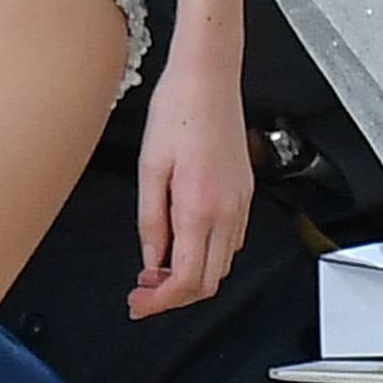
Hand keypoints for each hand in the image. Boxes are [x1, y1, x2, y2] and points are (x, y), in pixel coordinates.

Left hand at [129, 39, 248, 317]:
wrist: (208, 78)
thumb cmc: (177, 111)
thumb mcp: (150, 168)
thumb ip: (151, 221)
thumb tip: (151, 259)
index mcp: (198, 207)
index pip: (186, 279)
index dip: (160, 303)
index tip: (138, 304)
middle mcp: (226, 211)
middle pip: (208, 281)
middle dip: (174, 296)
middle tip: (143, 292)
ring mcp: (240, 203)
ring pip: (222, 265)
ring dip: (191, 276)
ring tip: (157, 268)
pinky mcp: (244, 193)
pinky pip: (231, 241)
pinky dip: (207, 256)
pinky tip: (183, 244)